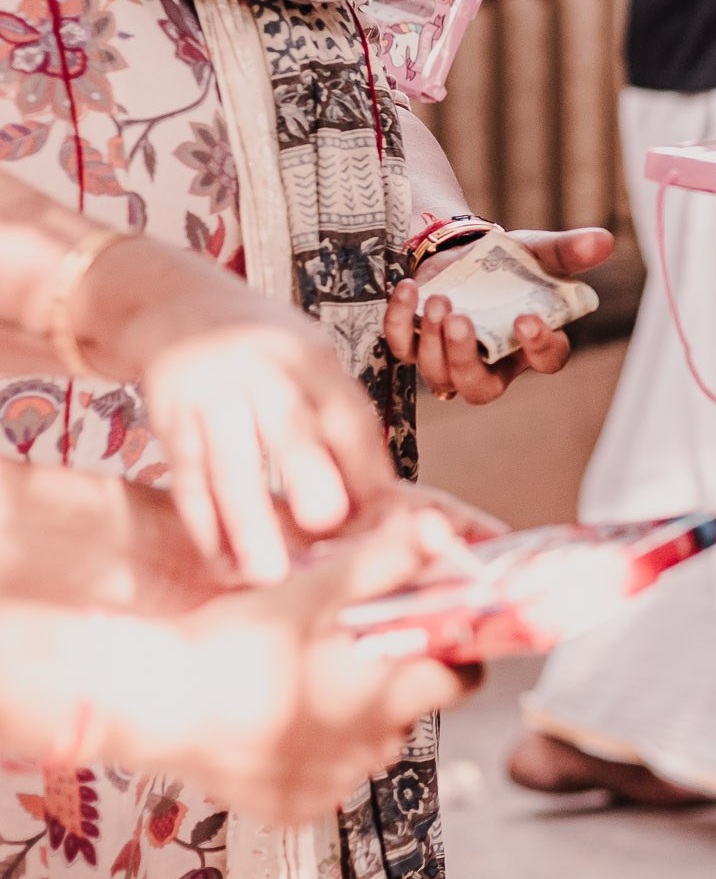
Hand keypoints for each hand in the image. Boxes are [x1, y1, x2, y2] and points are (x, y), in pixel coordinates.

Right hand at [86, 245, 394, 586]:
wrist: (178, 304)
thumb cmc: (262, 350)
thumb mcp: (308, 363)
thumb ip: (339, 421)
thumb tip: (380, 504)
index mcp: (312, 358)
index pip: (347, 415)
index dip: (367, 468)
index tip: (384, 520)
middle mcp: (262, 369)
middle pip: (288, 426)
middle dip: (310, 476)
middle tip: (328, 526)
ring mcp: (211, 391)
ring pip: (230, 462)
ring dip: (248, 521)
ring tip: (268, 574)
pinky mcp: (169, 415)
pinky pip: (188, 475)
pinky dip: (203, 521)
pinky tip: (220, 560)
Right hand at [127, 501, 475, 820]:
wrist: (159, 701)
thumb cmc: (239, 642)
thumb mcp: (318, 588)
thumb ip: (387, 559)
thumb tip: (440, 529)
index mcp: (391, 695)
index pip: (462, 681)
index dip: (453, 654)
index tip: (432, 635)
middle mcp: (372, 750)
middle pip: (411, 713)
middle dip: (393, 684)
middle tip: (351, 652)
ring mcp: (332, 785)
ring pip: (364, 748)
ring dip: (351, 720)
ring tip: (302, 682)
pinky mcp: (292, 809)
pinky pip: (319, 780)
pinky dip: (308, 754)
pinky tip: (273, 721)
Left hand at [386, 226, 612, 405]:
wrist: (462, 250)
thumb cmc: (509, 261)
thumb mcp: (539, 251)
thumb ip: (568, 250)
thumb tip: (603, 241)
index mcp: (532, 345)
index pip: (546, 361)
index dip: (539, 347)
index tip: (526, 319)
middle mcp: (491, 364)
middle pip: (480, 389)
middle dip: (465, 359)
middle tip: (461, 320)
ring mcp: (449, 359)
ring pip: (438, 375)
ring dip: (434, 342)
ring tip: (438, 300)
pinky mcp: (415, 344)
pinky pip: (402, 349)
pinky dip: (399, 324)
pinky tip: (408, 289)